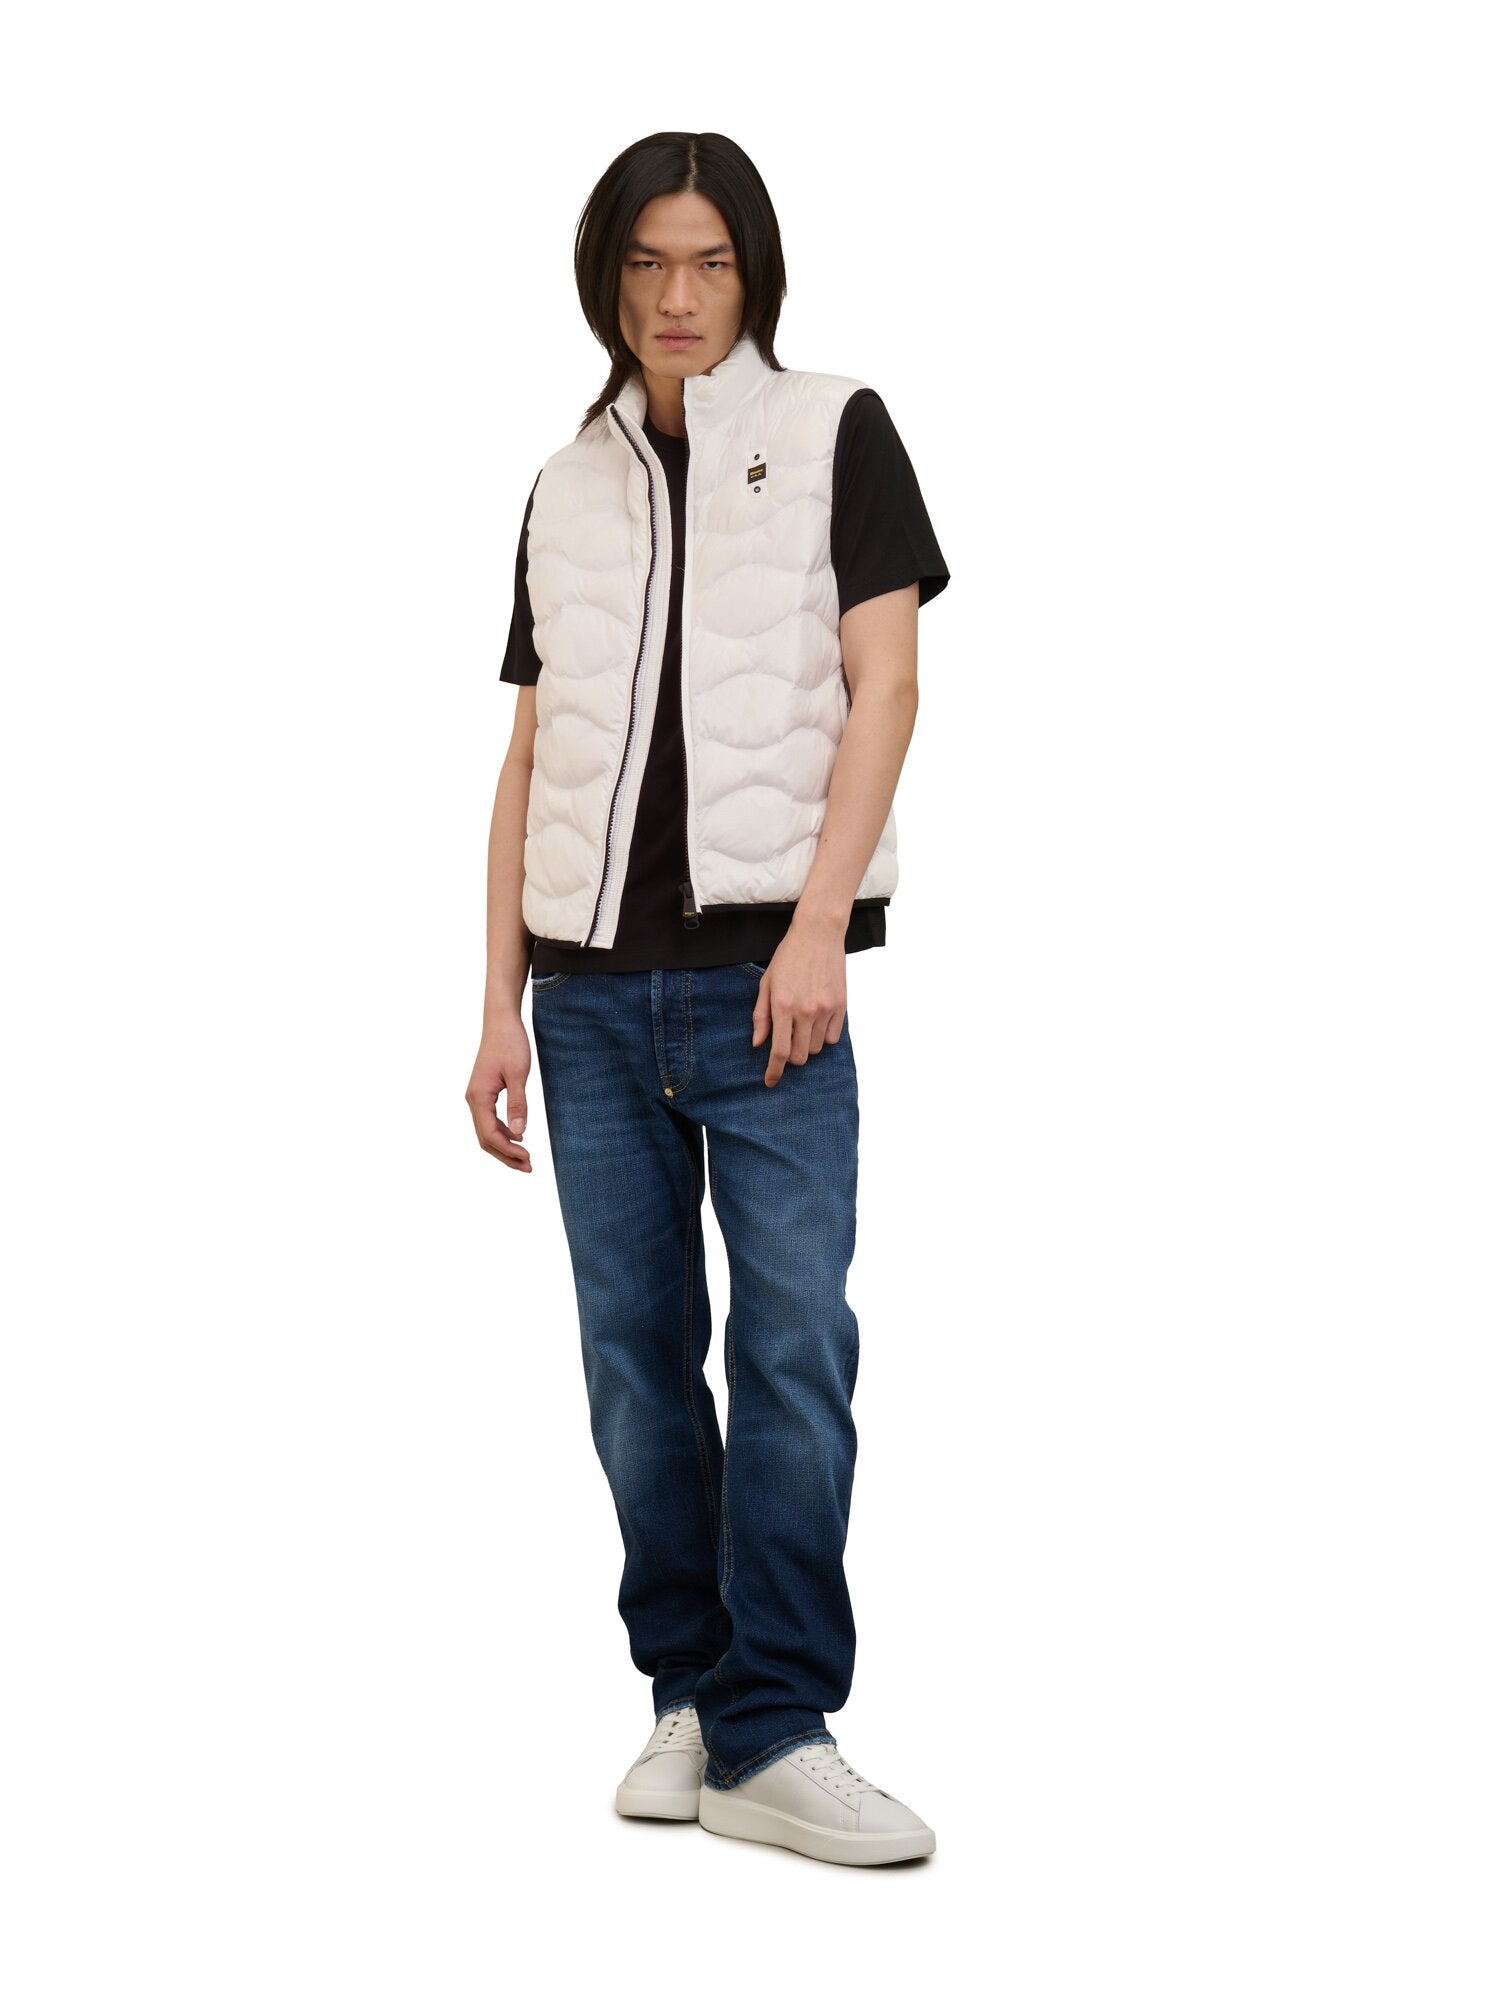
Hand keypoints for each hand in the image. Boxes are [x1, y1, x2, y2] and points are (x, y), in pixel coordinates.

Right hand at [466, 1014, 533, 1171]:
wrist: (500, 1022)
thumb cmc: (510, 1044)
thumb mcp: (519, 1074)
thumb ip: (518, 1103)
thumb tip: (520, 1132)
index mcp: (479, 1097)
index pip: (490, 1135)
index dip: (508, 1151)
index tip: (529, 1159)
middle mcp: (473, 1100)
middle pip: (485, 1139)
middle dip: (505, 1156)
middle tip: (529, 1167)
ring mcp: (476, 1097)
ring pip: (486, 1132)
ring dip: (504, 1147)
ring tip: (525, 1158)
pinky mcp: (482, 1093)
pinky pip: (488, 1121)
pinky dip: (502, 1134)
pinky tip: (518, 1137)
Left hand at [750, 921, 847, 1086]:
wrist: (818, 934)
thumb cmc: (788, 957)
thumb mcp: (767, 983)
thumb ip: (761, 1016)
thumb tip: (758, 1043)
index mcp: (783, 1006)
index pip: (779, 1051)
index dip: (774, 1071)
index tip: (770, 1082)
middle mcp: (805, 1011)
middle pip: (800, 1056)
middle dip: (791, 1056)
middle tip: (787, 1041)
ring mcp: (825, 1009)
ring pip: (817, 1049)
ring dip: (807, 1045)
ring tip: (802, 1024)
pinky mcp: (841, 1006)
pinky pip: (833, 1038)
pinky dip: (823, 1037)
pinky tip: (817, 1022)